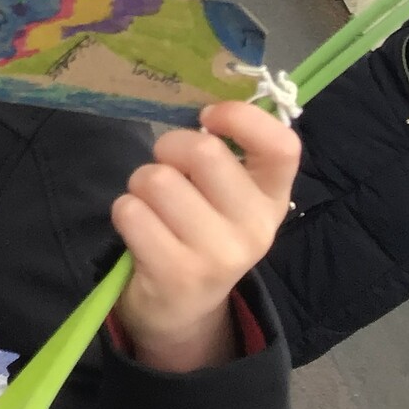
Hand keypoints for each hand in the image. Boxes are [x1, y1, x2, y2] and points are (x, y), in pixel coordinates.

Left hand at [114, 99, 300, 372]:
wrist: (182, 308)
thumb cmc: (201, 229)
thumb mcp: (228, 195)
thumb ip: (226, 151)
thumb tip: (203, 101)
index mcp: (273, 197)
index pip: (283, 145)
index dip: (242, 117)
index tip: (208, 116)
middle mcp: (255, 228)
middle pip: (202, 151)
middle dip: (168, 148)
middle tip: (167, 168)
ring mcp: (219, 256)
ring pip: (157, 180)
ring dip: (141, 184)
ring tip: (153, 207)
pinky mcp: (177, 275)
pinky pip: (131, 211)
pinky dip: (125, 212)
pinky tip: (141, 231)